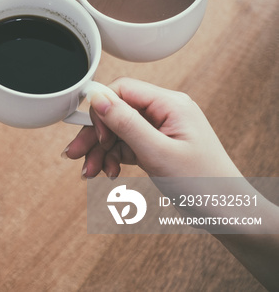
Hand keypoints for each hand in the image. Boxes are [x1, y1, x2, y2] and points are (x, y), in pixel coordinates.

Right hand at [61, 78, 241, 178]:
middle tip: (74, 154)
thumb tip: (97, 96)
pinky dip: (113, 158)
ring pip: (117, 131)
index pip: (123, 89)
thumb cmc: (204, 184)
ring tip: (90, 172)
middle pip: (116, 112)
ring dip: (100, 151)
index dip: (101, 109)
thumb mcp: (158, 152)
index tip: (92, 133)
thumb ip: (126, 122)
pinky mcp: (158, 146)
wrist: (228, 214)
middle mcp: (165, 112)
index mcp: (171, 104)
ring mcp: (161, 130)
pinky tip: (109, 172)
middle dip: (94, 135)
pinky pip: (126, 145)